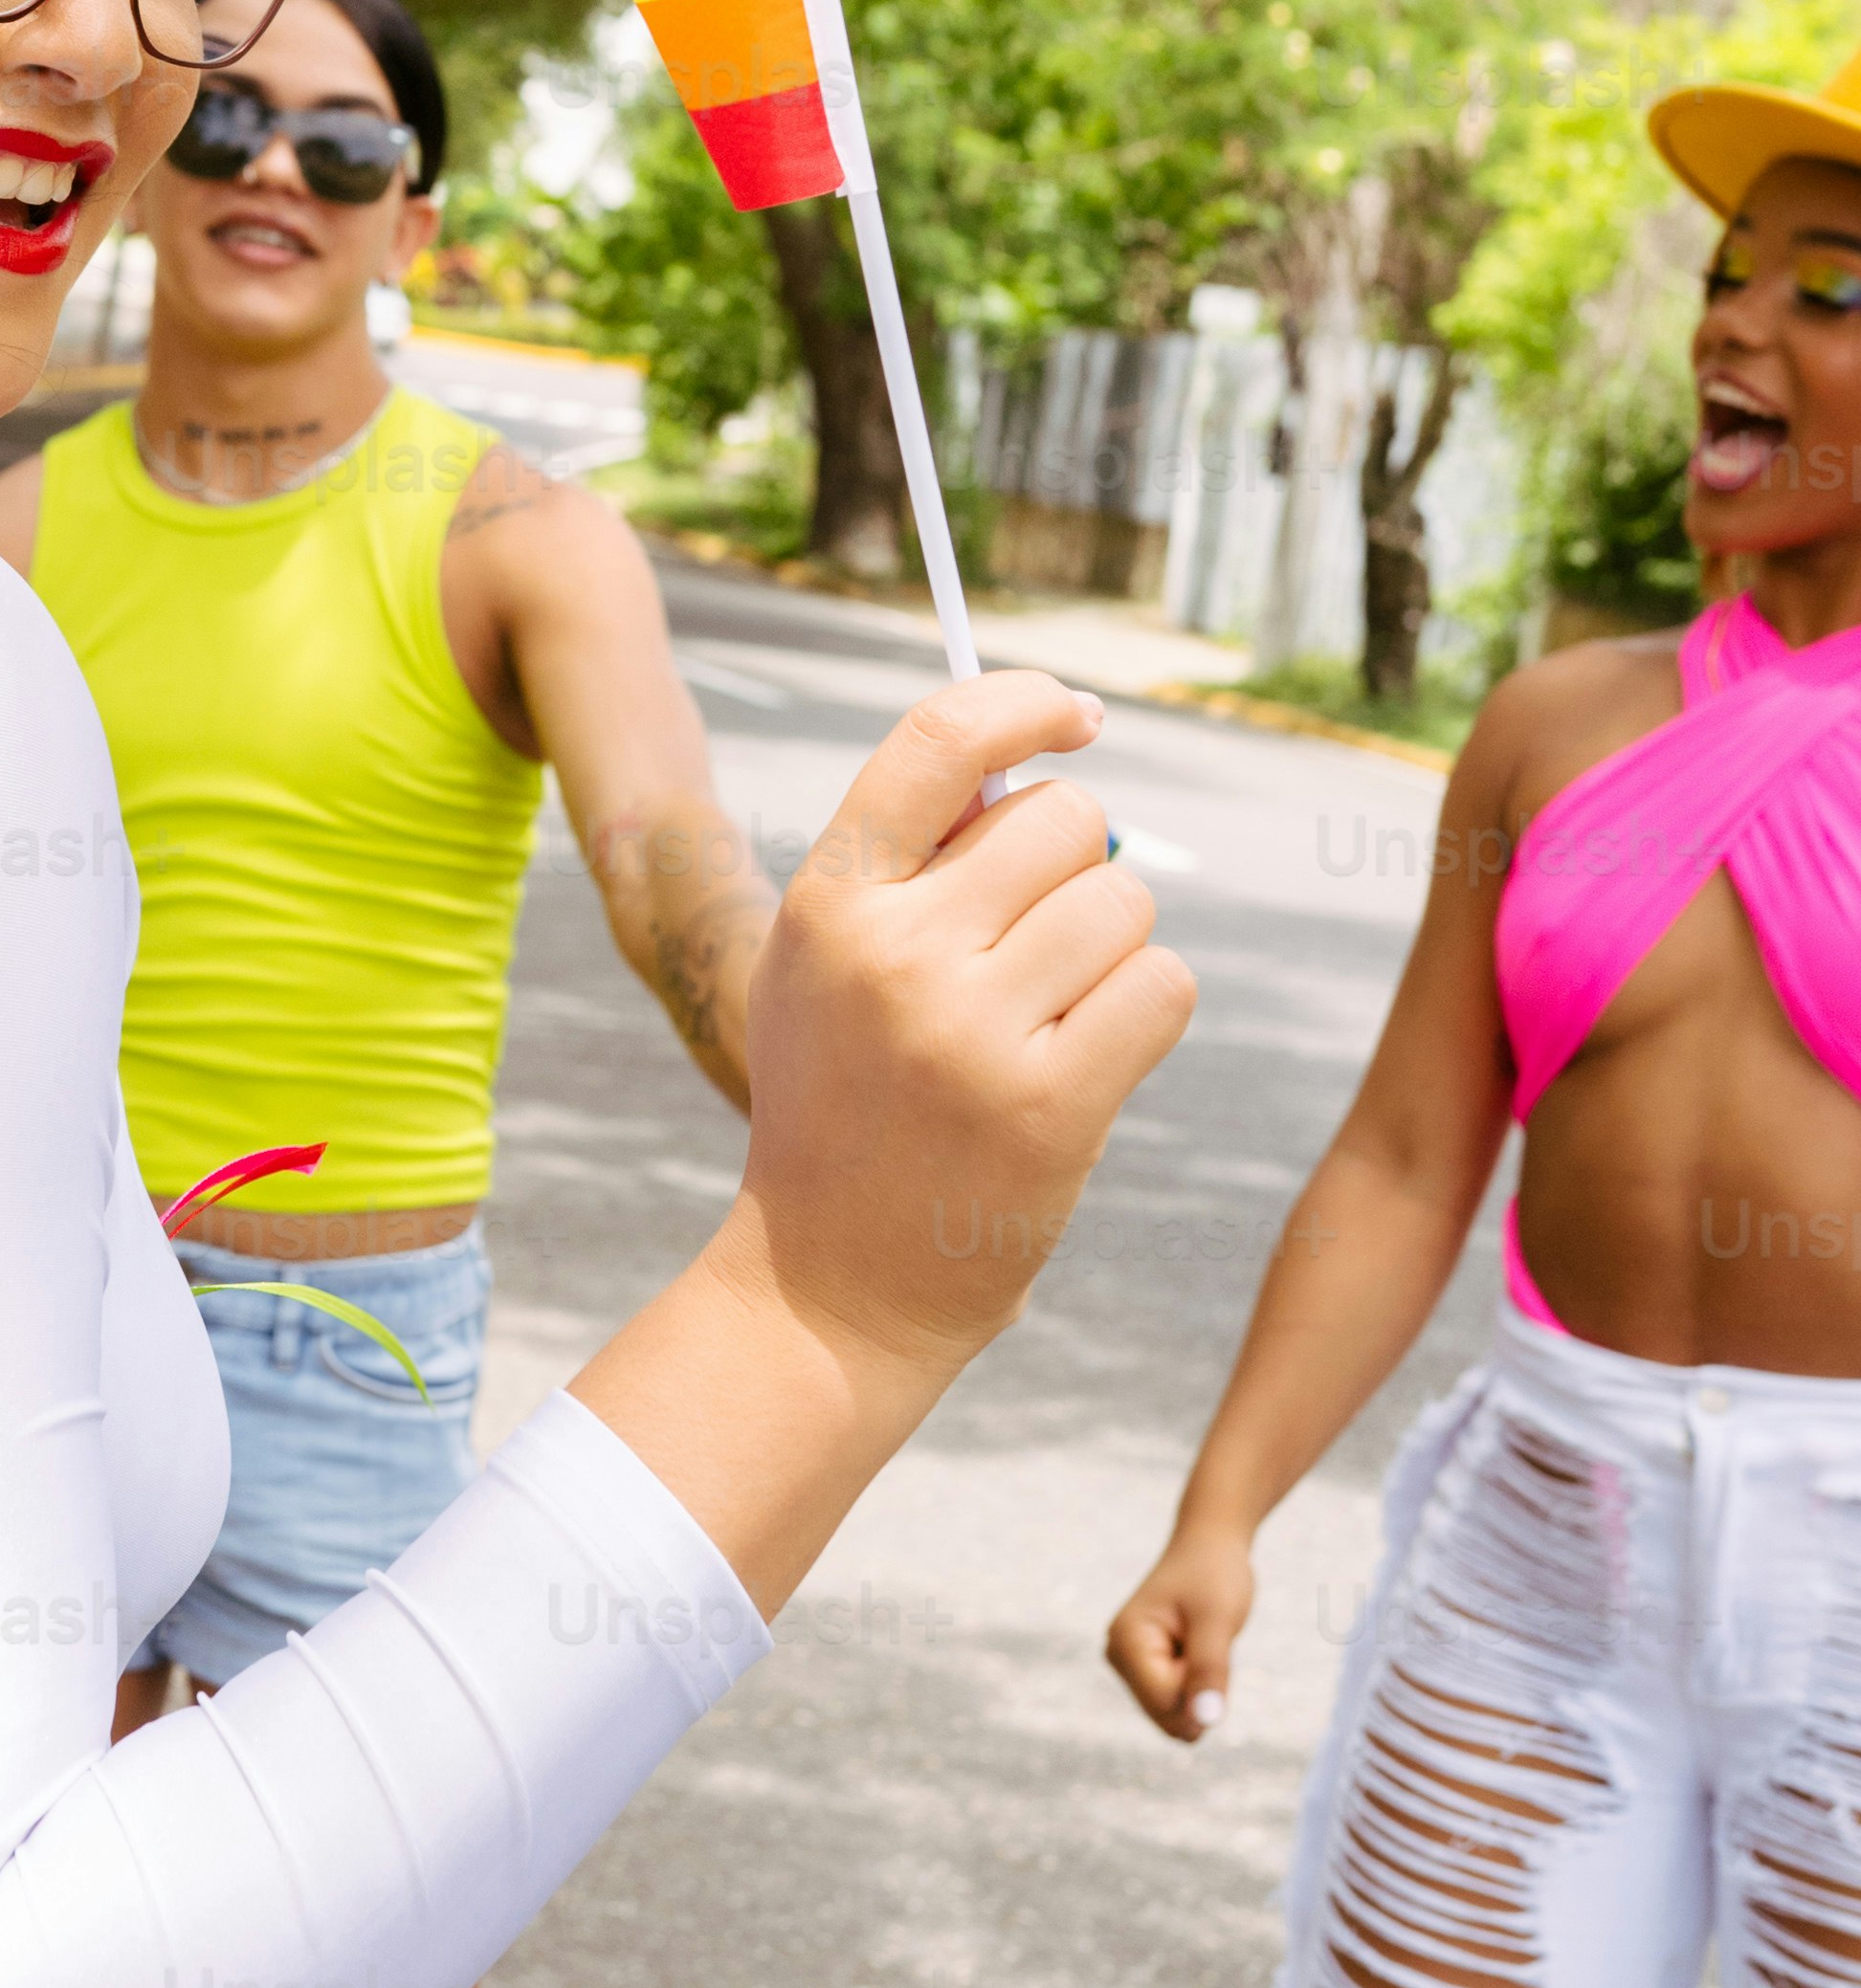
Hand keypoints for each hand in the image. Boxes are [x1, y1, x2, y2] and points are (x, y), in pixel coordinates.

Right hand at [736, 672, 1193, 1382]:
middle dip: (1077, 867)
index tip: (1077, 716)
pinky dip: (1148, 1009)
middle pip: (1066, 821)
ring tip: (1054, 1014)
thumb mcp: (824, 968)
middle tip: (1037, 945)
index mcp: (828, 904)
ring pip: (1123, 902)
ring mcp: (973, 1032)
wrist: (833, 1284)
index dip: (1021, 703)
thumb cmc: (846, 1103)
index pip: (936, 742)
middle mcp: (895, 955)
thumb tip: (1030, 768)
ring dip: (1114, 947)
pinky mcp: (1052, 1105)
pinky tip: (1094, 1056)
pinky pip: (1163, 985)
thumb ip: (906, 865)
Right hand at [1106, 1517, 1256, 1740]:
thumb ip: (1208, 1672)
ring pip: (1173, 1712)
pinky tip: (1196, 1647)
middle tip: (1208, 1642)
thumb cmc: (1213, 1575)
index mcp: (1126, 1641)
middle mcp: (1117, 1656)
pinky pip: (1176, 1701)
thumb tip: (1204, 1723)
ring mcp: (1128, 1664)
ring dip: (1200, 1685)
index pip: (1165, 1703)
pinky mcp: (1142, 1668)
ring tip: (1200, 1641)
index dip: (1202, 1692)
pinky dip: (1197, 1683)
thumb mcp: (1218, 1620)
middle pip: (1167, 1714)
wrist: (1209, 1545)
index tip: (1213, 1647)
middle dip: (1199, 1691)